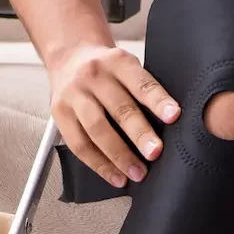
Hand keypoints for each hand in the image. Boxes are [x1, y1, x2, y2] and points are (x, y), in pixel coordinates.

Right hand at [47, 44, 180, 187]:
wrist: (68, 57)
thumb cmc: (106, 68)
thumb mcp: (126, 66)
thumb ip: (143, 89)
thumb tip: (169, 125)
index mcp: (117, 61)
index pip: (140, 83)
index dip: (157, 100)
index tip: (174, 116)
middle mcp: (93, 76)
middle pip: (119, 109)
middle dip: (139, 134)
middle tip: (155, 153)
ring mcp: (73, 95)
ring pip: (97, 129)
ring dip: (119, 155)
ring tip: (137, 173)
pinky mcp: (59, 113)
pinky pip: (79, 144)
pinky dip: (99, 164)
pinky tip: (115, 176)